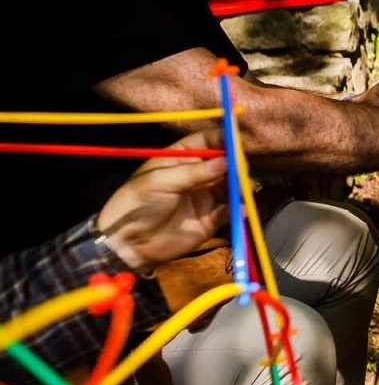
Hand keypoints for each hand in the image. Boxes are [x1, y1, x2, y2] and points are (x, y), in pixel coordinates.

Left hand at [96, 132, 230, 272]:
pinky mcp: (211, 219)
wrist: (129, 244)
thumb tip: (227, 161)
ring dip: (241, 186)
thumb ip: (195, 171)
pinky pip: (231, 210)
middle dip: (236, 164)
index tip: (238, 141)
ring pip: (232, 186)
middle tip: (242, 169)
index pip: (206, 142)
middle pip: (225, 163)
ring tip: (243, 190)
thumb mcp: (161, 181)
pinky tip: (239, 209)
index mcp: (180, 159)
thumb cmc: (138, 205)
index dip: (223, 139)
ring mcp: (205, 197)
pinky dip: (239, 208)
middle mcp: (196, 175)